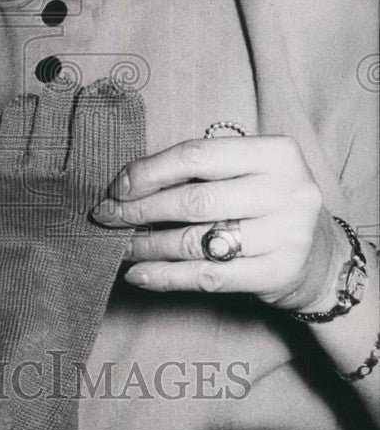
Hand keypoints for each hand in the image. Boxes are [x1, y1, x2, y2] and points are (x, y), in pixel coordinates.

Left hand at [92, 135, 344, 309]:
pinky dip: (166, 277)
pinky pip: (207, 276)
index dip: (149, 171)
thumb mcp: (248, 174)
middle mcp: (288, 190)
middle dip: (139, 210)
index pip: (197, 155)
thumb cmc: (267, 206)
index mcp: (277, 152)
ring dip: (147, 245)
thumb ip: (200, 172)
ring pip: (196, 241)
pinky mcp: (278, 274)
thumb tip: (126, 185)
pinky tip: (140, 274)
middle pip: (193, 200)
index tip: (116, 187)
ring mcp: (287, 234)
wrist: (322, 259)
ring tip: (120, 246)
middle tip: (106, 217)